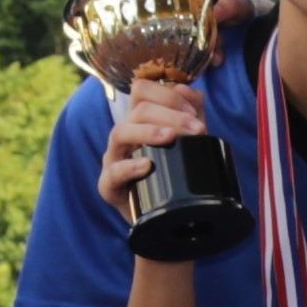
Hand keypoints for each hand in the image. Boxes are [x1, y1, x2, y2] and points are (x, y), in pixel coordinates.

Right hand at [98, 76, 219, 217]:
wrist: (168, 217)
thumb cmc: (175, 173)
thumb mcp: (188, 138)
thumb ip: (191, 111)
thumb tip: (187, 89)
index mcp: (139, 120)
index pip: (142, 90)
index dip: (168, 94)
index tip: (193, 112)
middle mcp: (124, 135)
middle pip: (137, 109)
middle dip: (171, 114)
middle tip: (198, 128)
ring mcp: (114, 159)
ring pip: (120, 133)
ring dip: (148, 131)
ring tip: (171, 137)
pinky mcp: (109, 186)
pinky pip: (112, 172)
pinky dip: (129, 167)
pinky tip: (147, 165)